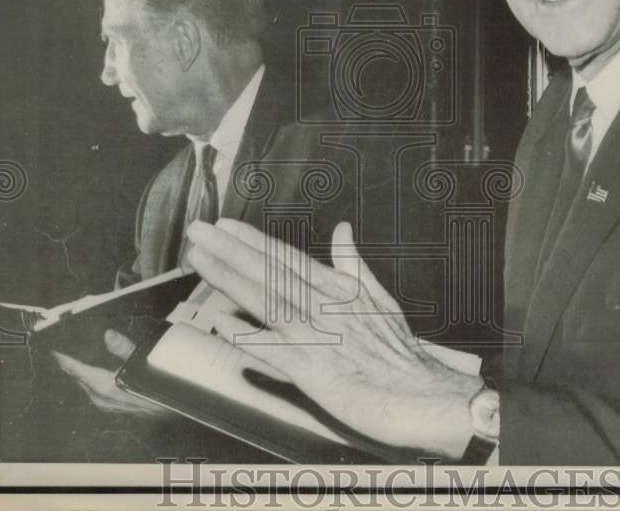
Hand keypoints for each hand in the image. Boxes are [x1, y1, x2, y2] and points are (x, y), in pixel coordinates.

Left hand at [52, 330, 172, 417]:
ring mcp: (104, 403)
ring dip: (77, 373)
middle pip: (77, 378)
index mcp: (103, 385)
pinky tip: (90, 374)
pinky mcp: (109, 406)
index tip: (52, 349)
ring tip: (71, 361)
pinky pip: (91, 391)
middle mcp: (99, 397)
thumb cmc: (154, 387)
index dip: (63, 359)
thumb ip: (123, 348)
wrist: (167, 410)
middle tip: (60, 351)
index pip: (76, 369)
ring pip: (83, 385)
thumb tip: (108, 334)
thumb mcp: (141, 362)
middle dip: (68, 365)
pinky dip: (87, 380)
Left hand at [186, 218, 481, 457]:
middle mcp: (322, 306)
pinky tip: (223, 322)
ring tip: (200, 260)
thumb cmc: (400, 353)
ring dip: (229, 277)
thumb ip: (353, 264)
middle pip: (268, 272)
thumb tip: (342, 230)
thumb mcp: (379, 298)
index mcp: (337, 290)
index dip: (252, 241)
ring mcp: (316, 335)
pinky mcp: (313, 370)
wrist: (421, 394)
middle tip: (198, 231)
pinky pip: (273, 351)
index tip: (225, 225)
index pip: (287, 258)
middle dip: (229, 249)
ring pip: (265, 299)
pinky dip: (248, 336)